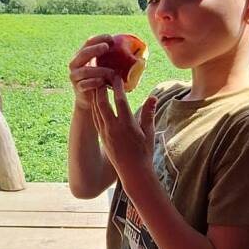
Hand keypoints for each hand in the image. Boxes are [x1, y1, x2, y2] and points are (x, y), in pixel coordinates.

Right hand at [68, 34, 116, 112]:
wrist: (90, 100)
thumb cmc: (101, 79)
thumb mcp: (105, 66)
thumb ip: (113, 57)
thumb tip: (137, 50)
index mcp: (82, 54)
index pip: (89, 42)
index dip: (99, 39)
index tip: (111, 38)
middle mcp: (75, 63)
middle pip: (84, 53)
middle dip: (95, 49)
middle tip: (106, 47)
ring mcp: (75, 76)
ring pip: (86, 70)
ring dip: (99, 69)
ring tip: (111, 71)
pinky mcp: (77, 88)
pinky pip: (85, 84)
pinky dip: (94, 82)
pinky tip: (102, 82)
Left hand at [91, 76, 157, 193]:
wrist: (134, 172)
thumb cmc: (145, 152)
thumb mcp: (149, 132)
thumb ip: (149, 113)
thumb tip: (153, 97)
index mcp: (127, 125)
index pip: (120, 101)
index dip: (117, 87)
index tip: (116, 76)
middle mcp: (114, 128)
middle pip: (102, 103)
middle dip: (100, 89)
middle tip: (101, 76)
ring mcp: (105, 133)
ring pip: (96, 110)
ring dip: (95, 96)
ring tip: (96, 84)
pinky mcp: (102, 137)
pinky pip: (95, 118)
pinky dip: (94, 107)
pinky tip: (95, 101)